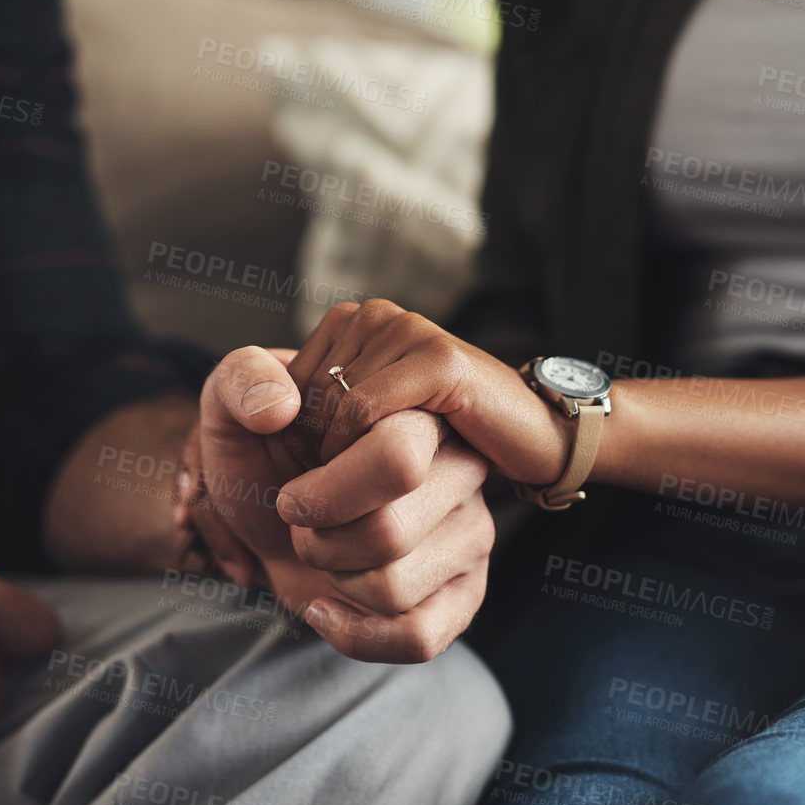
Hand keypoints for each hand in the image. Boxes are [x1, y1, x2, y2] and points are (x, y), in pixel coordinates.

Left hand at [182, 346, 492, 662]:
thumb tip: (278, 406)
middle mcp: (461, 467)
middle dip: (318, 543)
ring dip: (332, 581)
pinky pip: (419, 638)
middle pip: (388, 533)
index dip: (323, 495)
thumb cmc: (264, 458)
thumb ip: (241, 383)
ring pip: (394, 588)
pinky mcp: (465, 590)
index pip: (397, 460)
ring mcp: (471, 531)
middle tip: (306, 526)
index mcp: (418, 413)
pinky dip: (354, 634)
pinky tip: (326, 606)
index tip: (292, 493)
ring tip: (327, 554)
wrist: (273, 516)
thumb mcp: (235, 409)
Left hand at [284, 298, 571, 484]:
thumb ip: (274, 401)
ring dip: (340, 464)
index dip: (298, 446)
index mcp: (347, 324)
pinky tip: (394, 477)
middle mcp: (373, 316)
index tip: (334, 476)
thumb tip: (271, 412)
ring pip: (328, 409)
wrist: (533, 442)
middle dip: (318, 458)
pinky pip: (363, 412)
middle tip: (355, 489)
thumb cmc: (440, 443)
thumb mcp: (340, 430)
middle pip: (301, 400)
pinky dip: (359, 455)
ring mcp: (407, 331)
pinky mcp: (439, 360)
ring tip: (377, 486)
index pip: (279, 390)